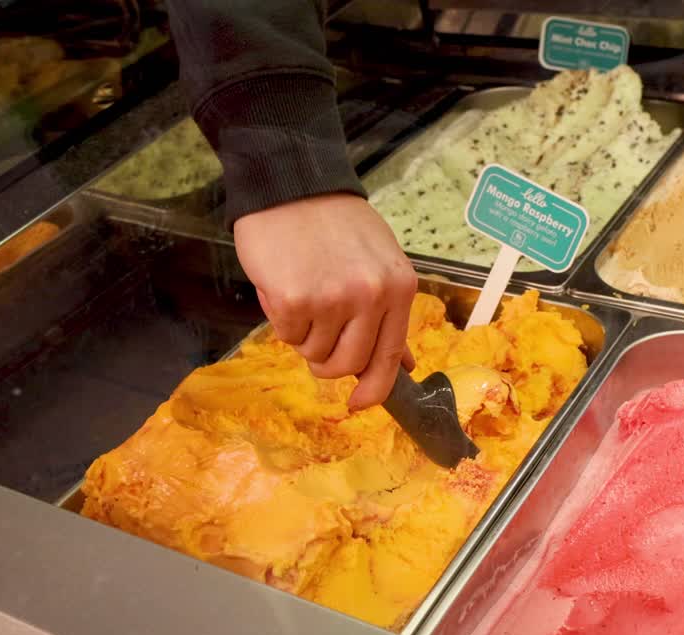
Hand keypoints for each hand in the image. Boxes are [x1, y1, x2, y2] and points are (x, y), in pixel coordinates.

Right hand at [234, 192, 417, 410]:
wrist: (291, 184)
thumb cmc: (333, 224)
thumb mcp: (378, 263)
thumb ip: (388, 314)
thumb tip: (403, 365)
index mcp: (398, 288)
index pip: (389, 355)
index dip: (375, 388)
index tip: (361, 403)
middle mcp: (371, 296)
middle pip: (348, 363)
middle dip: (327, 361)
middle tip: (314, 334)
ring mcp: (333, 300)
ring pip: (314, 353)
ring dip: (302, 334)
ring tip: (302, 291)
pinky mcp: (295, 300)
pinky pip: (286, 335)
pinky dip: (280, 319)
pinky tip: (284, 284)